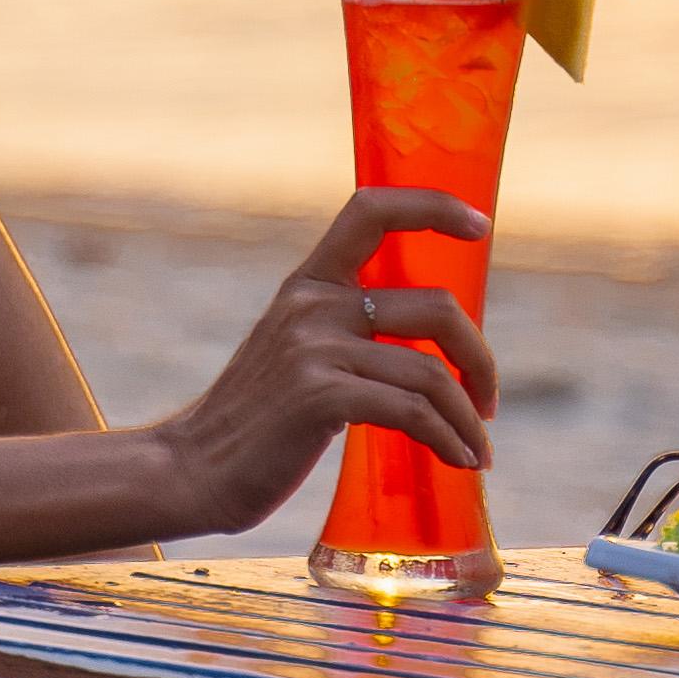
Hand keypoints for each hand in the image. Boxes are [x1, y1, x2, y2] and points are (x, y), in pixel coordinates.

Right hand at [156, 194, 498, 534]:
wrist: (191, 470)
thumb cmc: (256, 423)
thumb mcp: (294, 351)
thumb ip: (344, 331)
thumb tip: (428, 345)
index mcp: (308, 283)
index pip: (371, 210)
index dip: (432, 206)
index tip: (479, 225)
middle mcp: (312, 304)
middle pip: (435, 307)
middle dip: (479, 356)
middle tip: (486, 399)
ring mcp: (314, 349)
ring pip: (430, 373)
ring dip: (467, 417)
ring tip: (477, 450)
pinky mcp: (320, 398)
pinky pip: (412, 413)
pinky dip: (448, 439)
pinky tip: (458, 459)